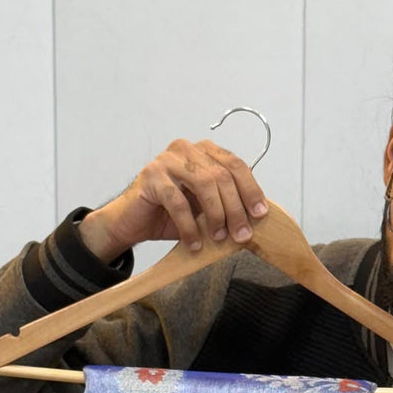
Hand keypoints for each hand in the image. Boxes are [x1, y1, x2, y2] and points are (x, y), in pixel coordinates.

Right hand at [78, 138, 268, 262]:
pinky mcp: (151, 176)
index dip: (251, 190)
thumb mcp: (205, 208)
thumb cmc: (170, 215)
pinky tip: (194, 243)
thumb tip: (256, 219)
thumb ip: (226, 205)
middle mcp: (187, 150)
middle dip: (235, 208)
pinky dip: (189, 226)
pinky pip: (178, 202)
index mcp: (204, 152)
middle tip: (241, 235)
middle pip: (222, 175)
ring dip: (216, 215)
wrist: (132, 222)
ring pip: (204, 184)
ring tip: (218, 238)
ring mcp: (167, 160)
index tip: (260, 214)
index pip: (235, 165)